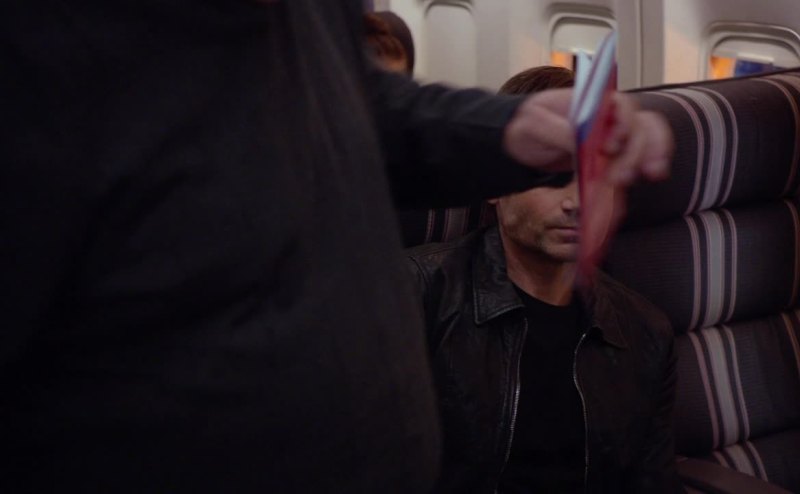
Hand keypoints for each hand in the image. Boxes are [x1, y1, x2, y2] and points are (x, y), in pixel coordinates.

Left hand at [503, 89, 673, 184]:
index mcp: (594, 101)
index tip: (611, 147)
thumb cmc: (527, 123)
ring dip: (647, 163)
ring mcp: (612, 138)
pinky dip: (631, 181)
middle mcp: (610, 117)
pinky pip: (629, 167)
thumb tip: (582, 143)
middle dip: (638, 153)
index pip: (624, 106)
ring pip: (645, 145)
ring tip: (632, 183)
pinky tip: (625, 198)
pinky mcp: (608, 159)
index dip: (624, 125)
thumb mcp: (536, 124)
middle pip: (641, 129)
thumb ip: (560, 131)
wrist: (519, 140)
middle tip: (622, 179)